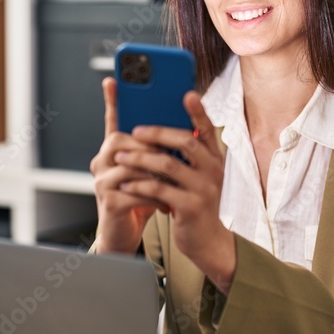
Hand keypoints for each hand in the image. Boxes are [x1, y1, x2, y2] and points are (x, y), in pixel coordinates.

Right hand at [89, 77, 166, 254]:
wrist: (126, 235)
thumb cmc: (141, 200)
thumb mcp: (153, 171)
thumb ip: (160, 152)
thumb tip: (185, 129)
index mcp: (114, 152)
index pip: (111, 121)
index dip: (111, 101)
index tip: (112, 79)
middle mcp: (102, 162)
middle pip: (119, 140)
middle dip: (148, 144)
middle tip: (171, 151)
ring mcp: (102, 182)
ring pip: (129, 165)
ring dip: (154, 172)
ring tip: (172, 180)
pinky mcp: (109, 202)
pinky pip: (134, 191)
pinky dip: (154, 196)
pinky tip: (167, 202)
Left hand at [113, 91, 235, 291]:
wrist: (206, 241)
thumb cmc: (193, 202)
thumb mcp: (194, 176)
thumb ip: (182, 156)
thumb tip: (156, 131)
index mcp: (213, 158)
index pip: (206, 129)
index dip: (197, 111)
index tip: (187, 93)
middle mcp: (213, 170)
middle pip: (185, 141)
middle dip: (156, 133)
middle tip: (134, 130)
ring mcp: (203, 189)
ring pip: (168, 165)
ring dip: (140, 158)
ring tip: (120, 156)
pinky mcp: (190, 207)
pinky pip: (160, 190)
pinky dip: (140, 184)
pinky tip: (126, 183)